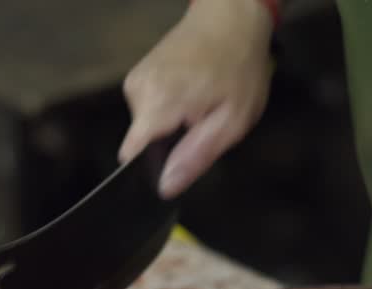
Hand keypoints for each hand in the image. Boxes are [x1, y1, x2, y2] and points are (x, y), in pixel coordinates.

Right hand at [120, 0, 274, 197]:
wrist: (231, 17)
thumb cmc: (239, 67)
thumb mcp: (232, 121)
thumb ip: (196, 156)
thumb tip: (166, 187)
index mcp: (157, 103)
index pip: (132, 156)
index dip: (154, 170)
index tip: (179, 165)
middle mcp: (137, 91)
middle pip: (144, 143)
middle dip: (173, 144)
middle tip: (205, 125)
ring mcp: (135, 80)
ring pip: (147, 128)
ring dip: (174, 127)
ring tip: (203, 106)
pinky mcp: (139, 75)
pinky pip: (149, 110)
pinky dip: (170, 111)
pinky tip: (193, 96)